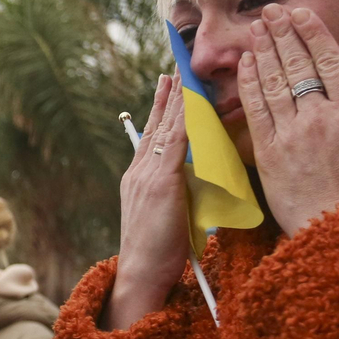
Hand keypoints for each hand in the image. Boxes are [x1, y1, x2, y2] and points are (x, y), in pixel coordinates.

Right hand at [104, 73, 193, 329]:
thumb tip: (199, 174)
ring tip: (185, 73)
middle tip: (176, 65)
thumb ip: (180, 190)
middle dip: (168, 93)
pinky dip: (184, 120)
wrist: (141, 274)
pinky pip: (175, 143)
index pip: (154, 133)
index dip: (162, 106)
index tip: (168, 83)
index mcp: (141, 177)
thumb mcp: (170, 214)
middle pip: (157, 123)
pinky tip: (192, 103)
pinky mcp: (160, 183)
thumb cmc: (160, 253)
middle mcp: (140, 170)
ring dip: (178, 98)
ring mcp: (148, 175)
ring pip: (167, 127)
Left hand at [239, 5, 338, 236]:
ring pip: (274, 83)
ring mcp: (293, 133)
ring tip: (255, 30)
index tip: (299, 14)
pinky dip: (249, 85)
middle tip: (269, 12)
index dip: (312, 34)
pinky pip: (256, 110)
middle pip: (298, 66)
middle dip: (282, 35)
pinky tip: (244, 66)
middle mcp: (321, 116)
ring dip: (263, 52)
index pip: (329, 61)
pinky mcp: (269, 152)